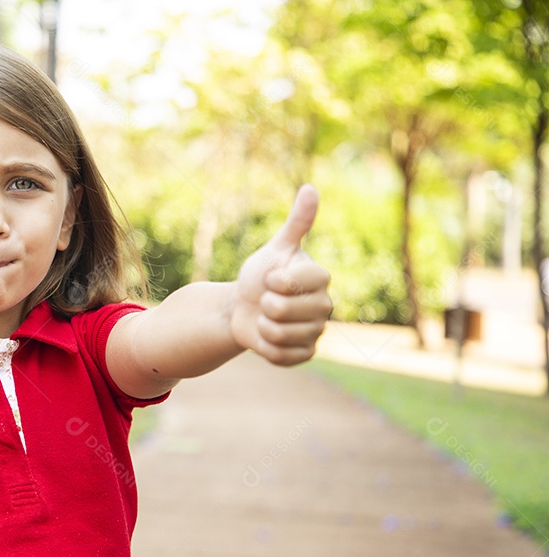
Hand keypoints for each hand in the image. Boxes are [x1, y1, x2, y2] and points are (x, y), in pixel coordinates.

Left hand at [230, 185, 331, 365]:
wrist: (244, 307)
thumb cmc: (261, 275)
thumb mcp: (276, 248)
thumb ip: (297, 223)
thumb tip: (311, 188)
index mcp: (320, 278)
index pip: (290, 283)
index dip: (271, 281)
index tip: (270, 278)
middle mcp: (325, 306)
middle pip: (281, 311)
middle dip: (263, 304)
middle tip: (265, 300)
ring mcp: (316, 332)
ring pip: (278, 335)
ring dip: (262, 326)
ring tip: (266, 317)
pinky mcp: (305, 354)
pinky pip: (280, 355)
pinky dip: (265, 347)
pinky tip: (268, 335)